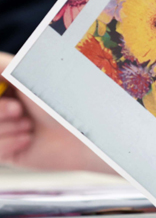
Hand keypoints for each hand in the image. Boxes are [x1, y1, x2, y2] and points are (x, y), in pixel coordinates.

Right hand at [0, 55, 112, 172]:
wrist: (86, 133)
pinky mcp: (8, 153)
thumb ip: (0, 65)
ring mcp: (5, 129)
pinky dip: (7, 143)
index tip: (8, 96)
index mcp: (8, 83)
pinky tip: (29, 139)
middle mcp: (5, 105)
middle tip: (18, 110)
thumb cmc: (64, 98)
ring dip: (3, 127)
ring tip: (30, 125)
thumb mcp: (30, 73)